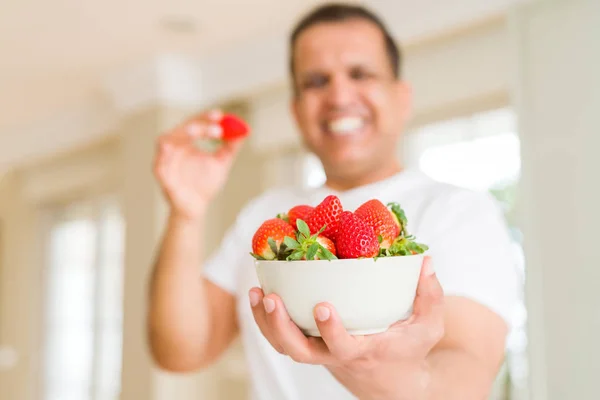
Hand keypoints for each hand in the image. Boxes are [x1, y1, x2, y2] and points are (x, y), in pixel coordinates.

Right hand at [153, 109, 245, 220]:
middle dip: (197, 125)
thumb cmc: (205, 183)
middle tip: (216, 128)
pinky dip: (164, 156)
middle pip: (181, 129)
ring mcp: (165, 162)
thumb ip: (231, 146)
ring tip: (195, 131)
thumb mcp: (222, 162)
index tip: (220, 115)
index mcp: (186, 141)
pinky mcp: (162, 177)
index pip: (194, 123)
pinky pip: (159, 166)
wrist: (197, 208)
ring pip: (166, 142)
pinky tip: (170, 149)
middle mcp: (173, 148)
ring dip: (180, 135)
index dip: (205, 117)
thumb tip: (245, 129)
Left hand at [248, 256, 443, 399]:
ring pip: (284, 346)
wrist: (391, 383)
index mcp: (363, 352)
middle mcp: (334, 357)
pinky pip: (282, 338)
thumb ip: (430, 296)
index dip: (331, 331)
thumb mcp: (428, 327)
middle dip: (281, 326)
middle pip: (299, 351)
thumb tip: (426, 261)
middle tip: (270, 298)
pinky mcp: (310, 346)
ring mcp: (318, 354)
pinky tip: (258, 296)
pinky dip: (266, 321)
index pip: (342, 348)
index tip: (322, 306)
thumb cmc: (409, 350)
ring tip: (256, 293)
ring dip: (265, 322)